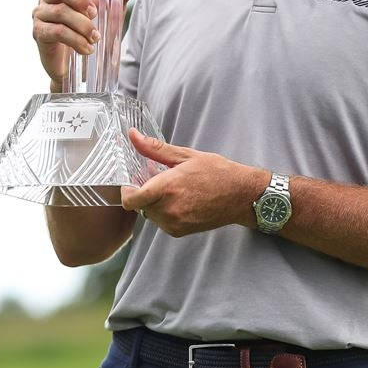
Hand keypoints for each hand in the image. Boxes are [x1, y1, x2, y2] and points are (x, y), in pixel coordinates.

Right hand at [32, 0, 134, 87]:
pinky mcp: (39, 34)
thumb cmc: (89, 31)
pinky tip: (87, 48)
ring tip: (96, 38)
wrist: (78, 66)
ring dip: (83, 25)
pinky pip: (57, 32)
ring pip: (61, 12)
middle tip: (95, 13)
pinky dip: (76, 40)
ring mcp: (40, 15)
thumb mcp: (108, 12)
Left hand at [120, 128, 266, 237]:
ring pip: (149, 214)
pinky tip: (180, 200)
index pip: (131, 199)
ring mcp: (174, 223)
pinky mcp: (179, 232)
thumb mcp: (185, 155)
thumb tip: (132, 136)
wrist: (241, 195)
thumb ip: (155, 148)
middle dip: (144, 193)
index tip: (132, 181)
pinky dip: (164, 212)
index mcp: (167, 188)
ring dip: (154, 203)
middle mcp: (168, 209)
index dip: (126, 190)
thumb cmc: (216, 172)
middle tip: (158, 180)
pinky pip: (161, 222)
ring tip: (173, 190)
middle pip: (139, 205)